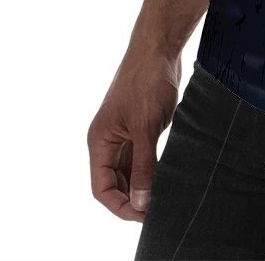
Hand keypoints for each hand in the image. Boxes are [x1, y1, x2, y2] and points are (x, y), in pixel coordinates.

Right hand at [87, 47, 180, 220]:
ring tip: (162, 197)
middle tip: (156, 210)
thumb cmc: (147, 81)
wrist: (159, 48)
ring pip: (128, 170)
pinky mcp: (140, 125)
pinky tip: (165, 177)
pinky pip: (141, 156)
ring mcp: (124, 132)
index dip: (120, 205)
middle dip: (131, 198)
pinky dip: (150, 169)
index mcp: (100, 141)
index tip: (143, 216)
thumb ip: (143, 165)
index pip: (101, 187)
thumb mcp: (146, 127)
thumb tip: (141, 201)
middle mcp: (108, 139)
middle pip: (113, 182)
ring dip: (141, 185)